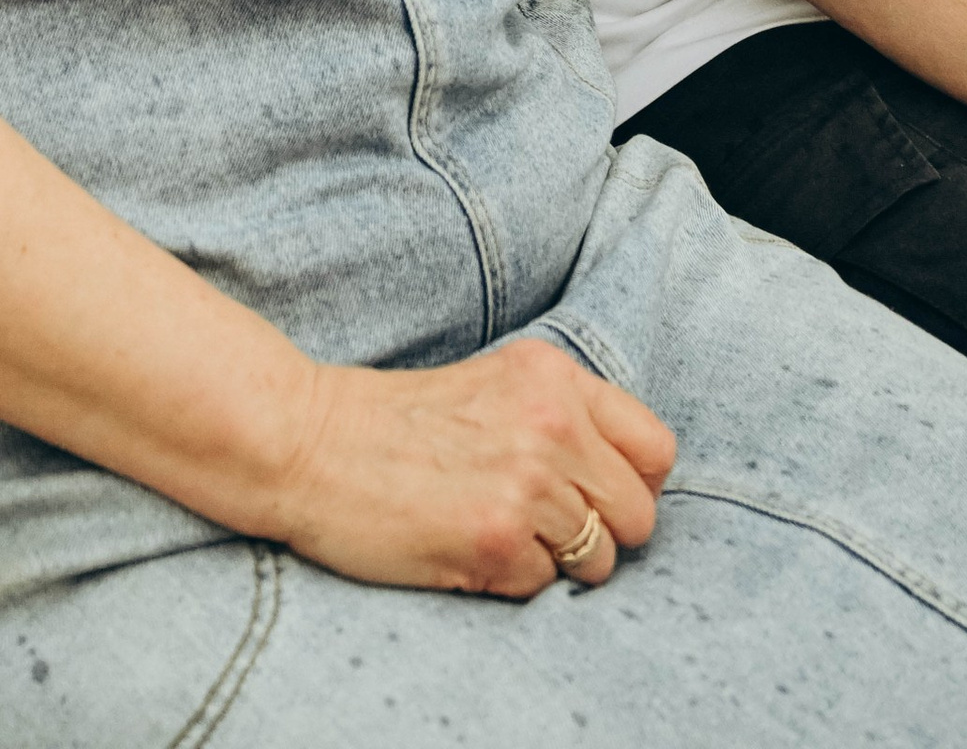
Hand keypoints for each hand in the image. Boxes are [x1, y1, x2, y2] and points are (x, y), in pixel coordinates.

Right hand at [268, 338, 675, 597]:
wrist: (310, 441)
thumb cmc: (399, 421)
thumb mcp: (494, 384)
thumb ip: (562, 416)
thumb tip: (629, 479)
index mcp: (554, 377)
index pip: (656, 448)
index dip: (634, 483)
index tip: (597, 493)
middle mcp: (552, 424)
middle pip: (638, 514)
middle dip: (601, 532)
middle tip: (544, 525)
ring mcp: (527, 484)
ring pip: (598, 560)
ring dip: (553, 560)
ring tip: (497, 530)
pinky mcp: (497, 540)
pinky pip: (544, 587)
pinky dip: (511, 579)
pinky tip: (466, 545)